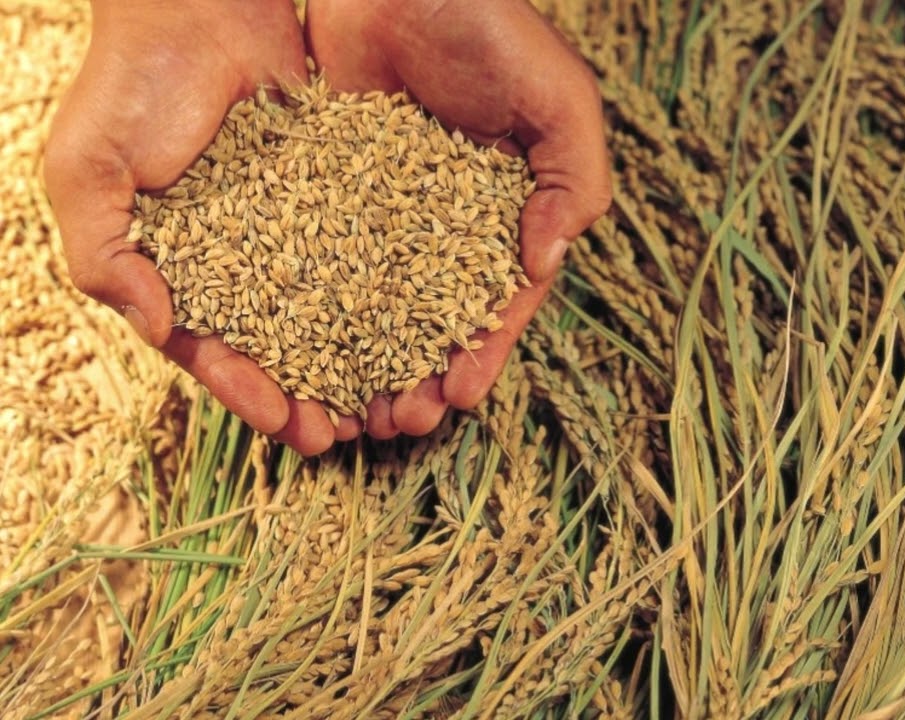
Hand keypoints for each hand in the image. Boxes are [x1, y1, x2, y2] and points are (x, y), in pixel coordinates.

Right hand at [44, 0, 358, 454]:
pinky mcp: (339, 197)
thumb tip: (162, 328)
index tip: (289, 425)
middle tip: (348, 437)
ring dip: (360, 362)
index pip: (214, 351)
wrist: (198, 6)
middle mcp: (241, 263)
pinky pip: (368, 253)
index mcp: (178, 272)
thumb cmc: (131, 85)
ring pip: (332, 312)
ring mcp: (293, 232)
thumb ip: (107, 257)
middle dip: (312, 395)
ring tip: (393, 402)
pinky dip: (391, 293)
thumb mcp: (88, 173)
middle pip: (281, 348)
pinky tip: (421, 328)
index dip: (248, 393)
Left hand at [306, 0, 611, 438]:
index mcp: (505, 215)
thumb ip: (573, 177)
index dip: (483, 352)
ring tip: (349, 413)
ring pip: (373, 308)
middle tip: (399, 424)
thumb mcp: (559, 97)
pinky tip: (295, 357)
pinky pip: (316, 263)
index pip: (498, 301)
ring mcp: (383, 215)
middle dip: (420, 379)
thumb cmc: (488, 24)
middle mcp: (444, 227)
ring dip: (364, 366)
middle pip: (433, 322)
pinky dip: (309, 314)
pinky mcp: (325, 194)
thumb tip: (546, 263)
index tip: (460, 396)